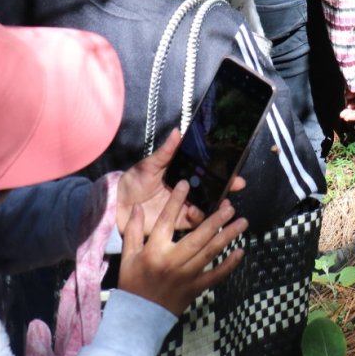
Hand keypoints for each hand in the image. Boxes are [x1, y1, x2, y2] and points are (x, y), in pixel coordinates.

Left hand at [116, 128, 243, 235]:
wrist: (117, 205)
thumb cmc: (134, 181)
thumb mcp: (150, 164)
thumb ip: (165, 151)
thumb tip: (178, 130)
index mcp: (183, 177)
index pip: (207, 175)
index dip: (223, 175)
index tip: (236, 175)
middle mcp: (186, 193)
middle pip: (211, 192)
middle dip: (225, 191)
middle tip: (234, 188)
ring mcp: (182, 209)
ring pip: (205, 209)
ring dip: (215, 208)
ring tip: (222, 205)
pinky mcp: (175, 223)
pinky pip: (191, 224)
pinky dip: (198, 220)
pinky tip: (198, 215)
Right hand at [119, 181, 247, 316]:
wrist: (139, 318)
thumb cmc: (133, 283)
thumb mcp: (128, 256)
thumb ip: (133, 230)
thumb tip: (137, 206)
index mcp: (155, 251)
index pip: (167, 221)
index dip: (175, 201)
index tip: (185, 185)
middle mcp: (172, 262)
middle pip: (197, 237)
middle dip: (215, 220)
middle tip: (230, 207)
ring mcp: (186, 276)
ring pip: (210, 253)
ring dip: (227, 237)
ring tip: (242, 222)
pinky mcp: (195, 288)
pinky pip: (215, 276)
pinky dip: (229, 265)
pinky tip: (241, 252)